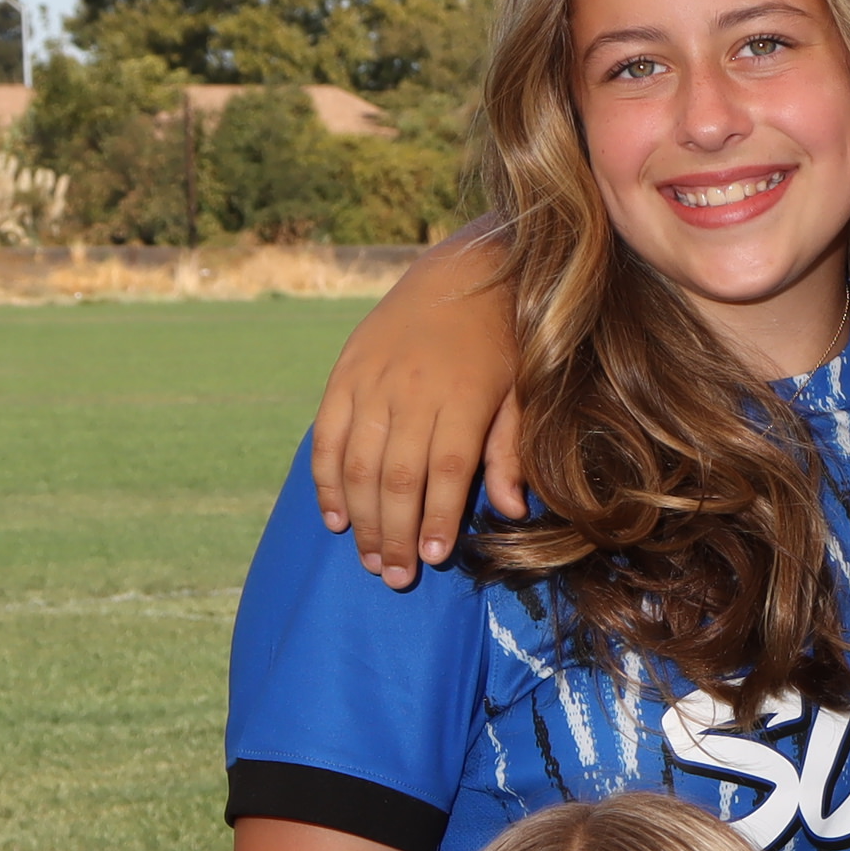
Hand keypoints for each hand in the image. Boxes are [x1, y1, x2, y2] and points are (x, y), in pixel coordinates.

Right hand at [309, 225, 527, 582]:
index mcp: (463, 397)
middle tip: (396, 577)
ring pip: (357, 462)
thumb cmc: (504, 342)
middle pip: (397, 476)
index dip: (437, 519)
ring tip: (371, 559)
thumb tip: (510, 511)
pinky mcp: (344, 374)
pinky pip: (327, 436)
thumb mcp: (523, 391)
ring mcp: (372, 381)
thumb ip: (511, 451)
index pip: (445, 471)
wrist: (462, 273)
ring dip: (361, 517)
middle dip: (396, 533)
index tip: (433, 559)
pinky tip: (336, 517)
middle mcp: (412, 390)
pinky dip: (326, 480)